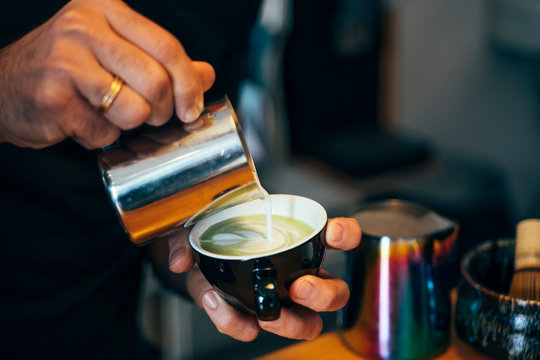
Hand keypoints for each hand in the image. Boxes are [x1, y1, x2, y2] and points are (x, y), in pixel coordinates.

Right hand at [0, 0, 214, 148]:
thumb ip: (162, 60)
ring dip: (129, 124)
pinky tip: (83, 120)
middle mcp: (83, 28)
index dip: (188, 84)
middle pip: (156, 81)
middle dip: (162, 110)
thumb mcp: (115, 51)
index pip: (168, 47)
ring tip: (108, 113)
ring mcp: (65, 62)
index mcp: (105, 9)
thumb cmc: (66, 68)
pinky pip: (105, 132)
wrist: (4, 86)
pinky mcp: (54, 97)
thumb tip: (206, 74)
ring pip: (135, 110)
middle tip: (150, 115)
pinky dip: (101, 136)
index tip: (192, 108)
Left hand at [168, 217, 360, 340]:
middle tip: (300, 288)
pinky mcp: (252, 316)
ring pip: (308, 323)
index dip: (345, 235)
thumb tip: (182, 260)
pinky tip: (217, 305)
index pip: (337, 236)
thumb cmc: (214, 233)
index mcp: (297, 240)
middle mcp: (297, 273)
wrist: (195, 258)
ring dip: (292, 324)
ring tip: (266, 316)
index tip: (334, 234)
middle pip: (335, 292)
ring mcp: (279, 299)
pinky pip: (250, 329)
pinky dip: (235, 322)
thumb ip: (191, 235)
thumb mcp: (202, 223)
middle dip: (324, 294)